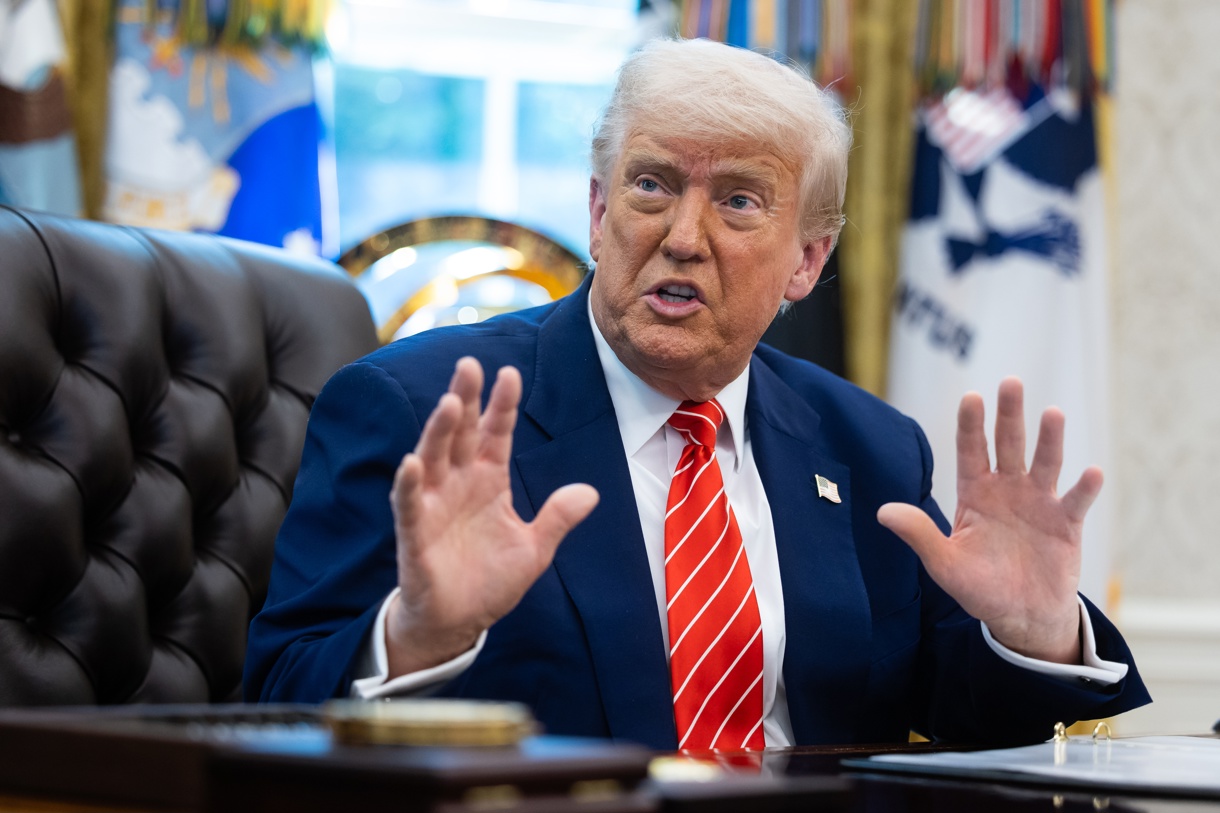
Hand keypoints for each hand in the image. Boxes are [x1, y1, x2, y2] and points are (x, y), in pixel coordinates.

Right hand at [385, 357, 598, 676]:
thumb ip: (557, 518)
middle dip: (464, 399)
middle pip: (460, 433)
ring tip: (448, 402)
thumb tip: (590, 492)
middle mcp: (458, 484)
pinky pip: (410, 505)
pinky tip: (411, 463)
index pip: (496, 434)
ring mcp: (434, 506)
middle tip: (469, 364)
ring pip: (434, 458)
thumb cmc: (490, 580)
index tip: (510, 373)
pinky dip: (410, 485)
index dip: (502, 405)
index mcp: (488, 480)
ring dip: (438, 431)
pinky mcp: (414, 535)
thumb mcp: (534, 549)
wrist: (458, 623)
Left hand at [877, 377, 1100, 663]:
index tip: (971, 396)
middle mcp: (1008, 490)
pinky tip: (1092, 472)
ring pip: (1045, 464)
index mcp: (975, 494)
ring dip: (1050, 440)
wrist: (1021, 617)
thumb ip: (919, 535)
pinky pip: (1076, 501)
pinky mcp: (1066, 523)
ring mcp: (1039, 503)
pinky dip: (1085, 488)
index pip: (971, 451)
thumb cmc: (979, 588)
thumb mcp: (944, 564)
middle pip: (1008, 445)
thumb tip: (882, 512)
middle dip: (1009, 414)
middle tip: (1011, 381)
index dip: (970, 424)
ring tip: (1053, 413)